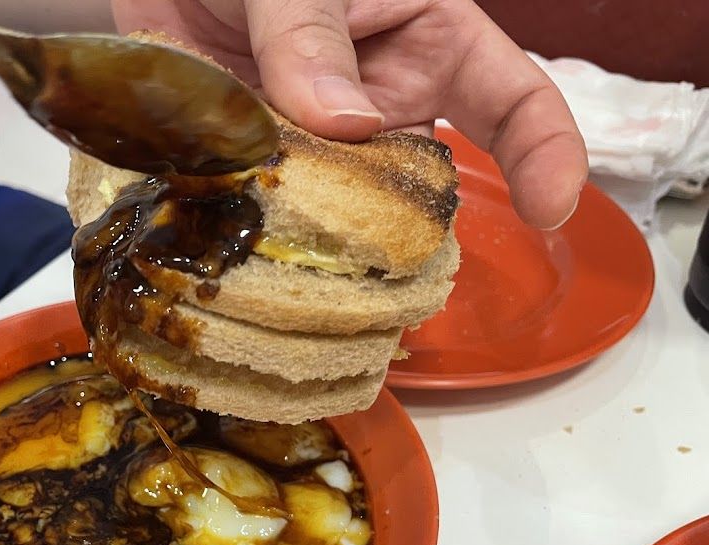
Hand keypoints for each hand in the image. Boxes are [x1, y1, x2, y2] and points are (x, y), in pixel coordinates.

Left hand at [112, 0, 587, 229]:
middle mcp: (387, 104)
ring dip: (335, 235)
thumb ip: (310, 35)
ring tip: (307, 255)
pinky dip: (272, 233)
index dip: (546, 155)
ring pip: (353, 210)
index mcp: (430, 43)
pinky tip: (252, 246)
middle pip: (428, 181)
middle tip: (378, 254)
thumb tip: (349, 122)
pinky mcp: (270, 174)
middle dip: (414, 225)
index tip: (546, 211)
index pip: (515, 103)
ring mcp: (328, 147)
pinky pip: (283, 215)